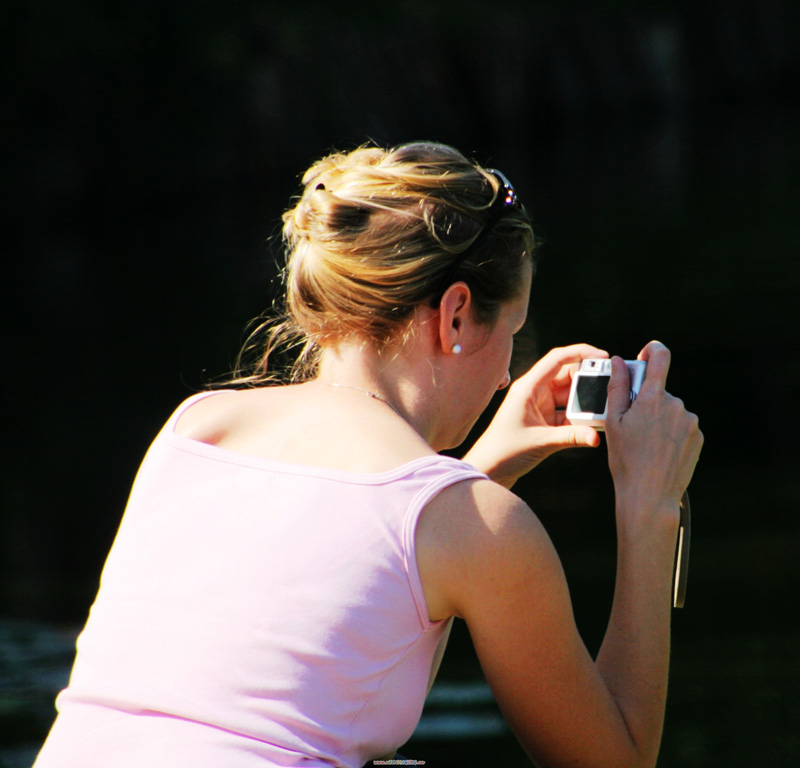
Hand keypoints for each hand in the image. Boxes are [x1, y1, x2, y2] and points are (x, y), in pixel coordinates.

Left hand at [464, 344, 607, 487]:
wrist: (489, 469)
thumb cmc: (505, 451)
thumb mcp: (540, 442)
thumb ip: (571, 437)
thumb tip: (597, 436)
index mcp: (528, 387)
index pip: (557, 359)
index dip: (580, 353)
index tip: (603, 356)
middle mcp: (534, 391)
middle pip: (567, 374)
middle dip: (589, 378)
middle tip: (611, 383)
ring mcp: (540, 405)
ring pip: (570, 394)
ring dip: (587, 398)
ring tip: (606, 403)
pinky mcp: (545, 419)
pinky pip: (569, 411)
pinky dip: (582, 414)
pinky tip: (596, 420)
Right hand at [605, 341, 702, 512]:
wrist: (650, 494)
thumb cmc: (626, 459)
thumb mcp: (613, 422)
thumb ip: (616, 387)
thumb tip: (619, 362)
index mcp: (652, 398)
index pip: (659, 357)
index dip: (652, 350)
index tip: (644, 357)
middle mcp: (675, 405)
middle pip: (659, 391)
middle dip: (646, 401)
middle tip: (632, 425)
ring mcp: (690, 421)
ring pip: (670, 411)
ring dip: (658, 419)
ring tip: (646, 445)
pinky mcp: (698, 437)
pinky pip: (682, 427)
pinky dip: (670, 433)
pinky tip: (659, 451)